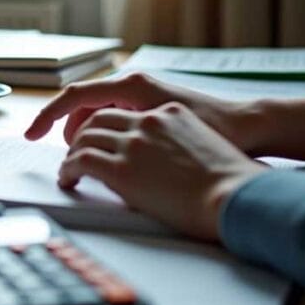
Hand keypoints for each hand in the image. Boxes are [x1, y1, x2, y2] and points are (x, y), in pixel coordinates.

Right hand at [25, 72, 258, 151]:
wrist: (251, 126)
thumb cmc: (214, 130)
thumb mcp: (158, 132)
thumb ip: (118, 136)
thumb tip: (85, 146)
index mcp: (131, 86)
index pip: (74, 96)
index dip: (48, 116)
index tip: (31, 135)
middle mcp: (134, 84)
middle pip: (82, 105)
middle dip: (70, 132)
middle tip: (74, 160)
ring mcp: (142, 94)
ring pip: (97, 113)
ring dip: (88, 134)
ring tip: (96, 161)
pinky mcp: (151, 105)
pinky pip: (114, 116)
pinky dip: (106, 133)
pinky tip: (117, 154)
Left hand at [59, 102, 263, 240]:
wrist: (237, 196)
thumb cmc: (228, 180)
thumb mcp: (199, 142)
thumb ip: (171, 140)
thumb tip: (158, 158)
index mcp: (166, 111)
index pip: (120, 108)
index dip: (98, 122)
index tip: (89, 133)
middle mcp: (148, 120)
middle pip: (95, 118)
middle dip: (77, 135)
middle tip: (72, 152)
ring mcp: (134, 143)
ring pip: (83, 138)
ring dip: (71, 154)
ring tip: (68, 170)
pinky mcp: (123, 169)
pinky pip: (80, 161)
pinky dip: (68, 169)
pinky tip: (68, 179)